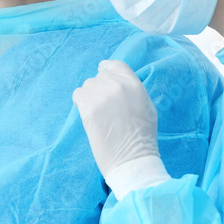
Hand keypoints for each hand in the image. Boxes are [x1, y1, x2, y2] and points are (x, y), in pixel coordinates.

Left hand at [73, 60, 168, 198]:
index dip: (106, 69)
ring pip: (87, 85)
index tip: (101, 73)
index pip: (115, 65)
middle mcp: (117, 86)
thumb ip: (132, 90)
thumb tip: (116, 81)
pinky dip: (80, 103)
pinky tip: (88, 115)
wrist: (132, 159)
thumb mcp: (146, 106)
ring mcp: (102, 96)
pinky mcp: (89, 109)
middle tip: (103, 107)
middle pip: (99, 76)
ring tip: (98, 114)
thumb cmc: (142, 138)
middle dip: (99, 88)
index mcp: (134, 85)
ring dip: (89, 97)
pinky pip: (77, 95)